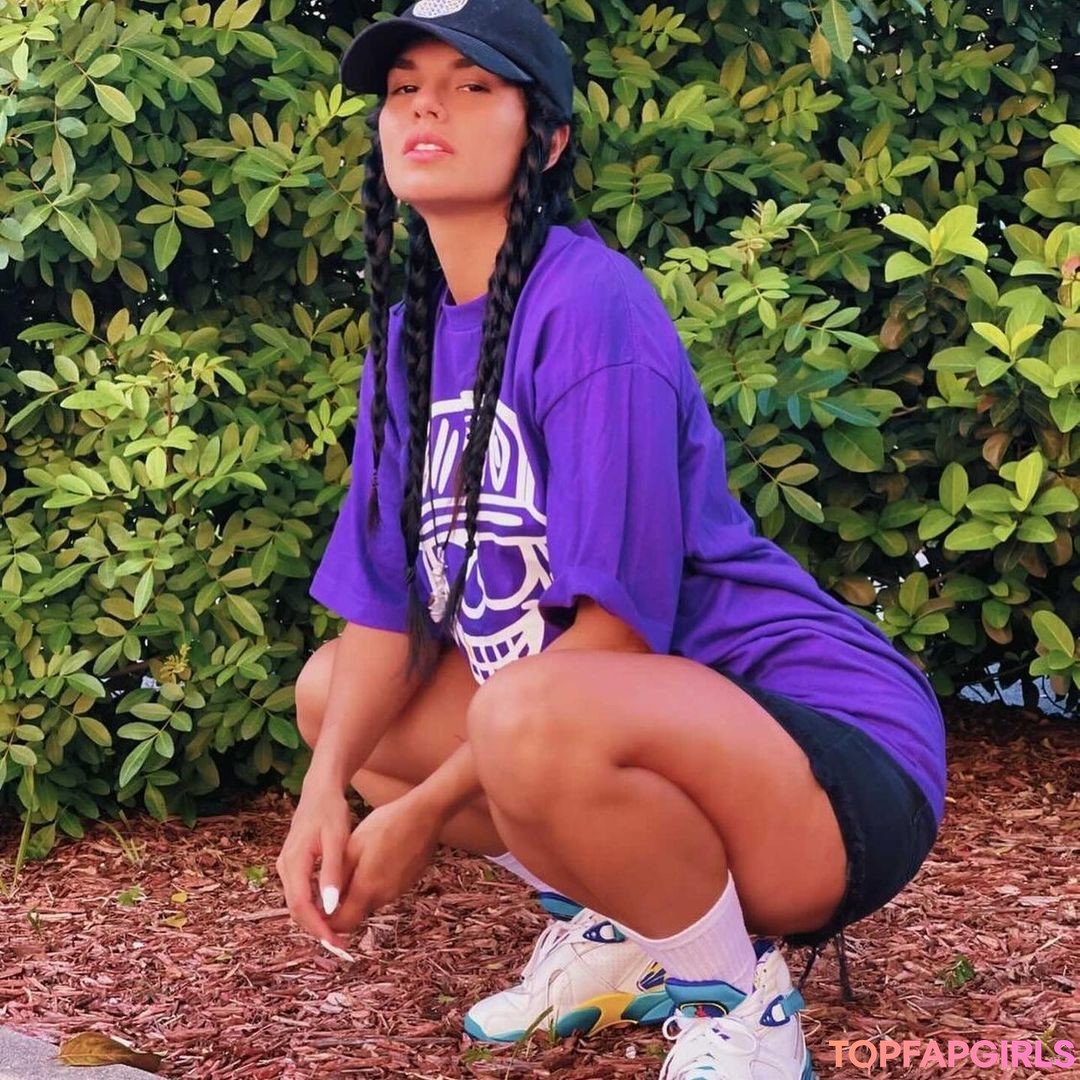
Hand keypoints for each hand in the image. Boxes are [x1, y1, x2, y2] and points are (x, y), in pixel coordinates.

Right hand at [275, 788, 352, 949]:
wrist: (319, 791)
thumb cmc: (331, 812)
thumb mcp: (337, 839)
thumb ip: (332, 872)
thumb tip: (330, 907)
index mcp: (293, 863)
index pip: (300, 906)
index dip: (317, 927)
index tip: (335, 943)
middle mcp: (285, 868)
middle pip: (296, 909)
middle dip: (316, 929)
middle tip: (340, 945)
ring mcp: (286, 867)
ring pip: (297, 903)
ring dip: (315, 921)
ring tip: (338, 935)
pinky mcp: (293, 866)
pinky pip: (300, 893)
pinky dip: (314, 908)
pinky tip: (331, 913)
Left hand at [325, 794, 440, 934]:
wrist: (424, 815)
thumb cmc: (386, 824)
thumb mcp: (354, 845)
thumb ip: (338, 876)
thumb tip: (324, 900)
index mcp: (366, 889)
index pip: (341, 924)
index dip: (326, 922)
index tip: (316, 909)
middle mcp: (384, 897)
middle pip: (355, 914)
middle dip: (340, 907)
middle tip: (331, 884)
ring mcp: (398, 890)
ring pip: (369, 902)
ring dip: (357, 894)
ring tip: (352, 867)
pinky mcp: (407, 882)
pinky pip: (384, 892)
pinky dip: (373, 885)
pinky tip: (373, 861)